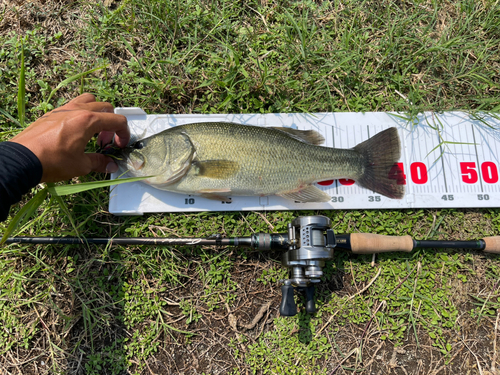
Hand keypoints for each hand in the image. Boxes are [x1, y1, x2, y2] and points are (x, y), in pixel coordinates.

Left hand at [10, 93, 129, 182]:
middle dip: (111, 124)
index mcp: (88, 120)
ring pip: (88, 100)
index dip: (124, 134)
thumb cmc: (53, 161)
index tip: (120, 146)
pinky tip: (75, 131)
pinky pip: (72, 105)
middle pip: (105, 108)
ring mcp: (63, 109)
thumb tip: (111, 165)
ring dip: (96, 112)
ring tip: (92, 130)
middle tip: (105, 141)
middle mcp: (77, 110)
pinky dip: (80, 114)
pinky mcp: (51, 113)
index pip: (117, 120)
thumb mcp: (81, 165)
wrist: (22, 159)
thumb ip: (99, 162)